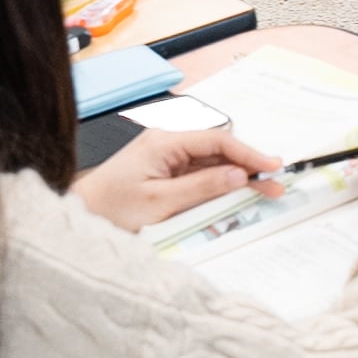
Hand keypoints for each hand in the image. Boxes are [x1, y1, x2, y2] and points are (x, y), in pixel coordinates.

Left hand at [74, 125, 266, 234]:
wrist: (82, 216)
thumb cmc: (112, 208)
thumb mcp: (160, 202)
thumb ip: (202, 187)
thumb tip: (238, 176)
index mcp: (164, 141)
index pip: (218, 140)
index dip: (249, 153)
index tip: (272, 167)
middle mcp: (168, 142)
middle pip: (219, 149)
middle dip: (248, 166)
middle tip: (275, 184)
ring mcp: (168, 157)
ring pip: (214, 162)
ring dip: (237, 176)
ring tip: (263, 191)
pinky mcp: (167, 171)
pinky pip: (201, 174)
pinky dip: (221, 183)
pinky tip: (237, 194)